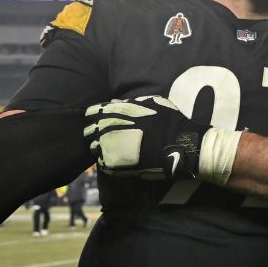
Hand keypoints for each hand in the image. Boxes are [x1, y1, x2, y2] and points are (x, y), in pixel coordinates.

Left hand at [84, 96, 210, 180]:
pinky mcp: (112, 164)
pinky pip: (102, 162)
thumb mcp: (151, 102)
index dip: (98, 116)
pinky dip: (109, 161)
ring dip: (102, 147)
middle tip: (111, 136)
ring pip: (94, 147)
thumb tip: (116, 102)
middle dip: (98, 132)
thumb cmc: (167, 120)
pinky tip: (120, 160)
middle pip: (90, 130)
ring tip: (116, 149)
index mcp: (112, 112)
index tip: (105, 120)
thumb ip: (129, 103)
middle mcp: (105, 128)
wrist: (177, 145)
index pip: (92, 112)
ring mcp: (108, 147)